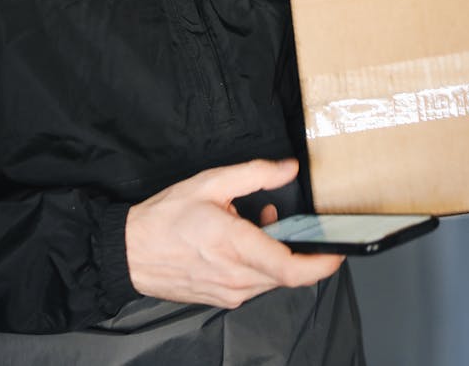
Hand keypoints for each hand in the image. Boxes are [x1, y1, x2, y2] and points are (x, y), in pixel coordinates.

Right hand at [125, 159, 344, 308]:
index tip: (339, 250)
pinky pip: (255, 284)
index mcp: (236, 247)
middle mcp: (237, 277)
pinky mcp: (223, 298)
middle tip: (281, 218)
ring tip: (255, 223)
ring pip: (272, 278)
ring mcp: (230, 292)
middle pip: (287, 272)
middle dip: (296, 247)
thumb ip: (255, 174)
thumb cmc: (164, 219)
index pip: (292, 268)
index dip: (322, 263)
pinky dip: (259, 263)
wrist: (130, 252)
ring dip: (275, 253)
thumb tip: (288, 169)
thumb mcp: (210, 182)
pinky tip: (242, 241)